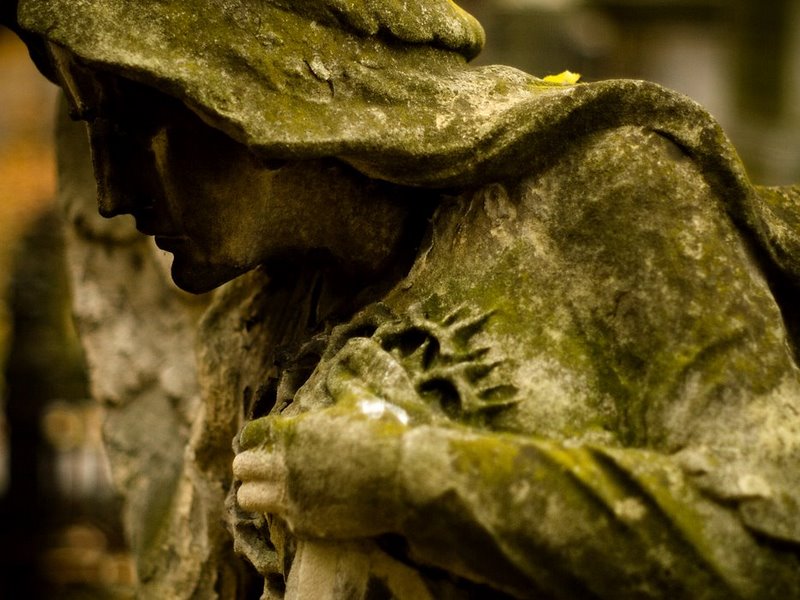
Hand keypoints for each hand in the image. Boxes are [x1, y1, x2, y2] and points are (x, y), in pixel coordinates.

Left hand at [233, 397, 410, 539]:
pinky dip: (288, 514)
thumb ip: (343, 387)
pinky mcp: (303, 524)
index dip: (258, 436)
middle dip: (251, 464)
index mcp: (292, 432)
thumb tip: (344, 367)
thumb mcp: (361, 403)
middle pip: (241, 466)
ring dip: (258, 492)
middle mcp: (283, 465)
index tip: (267, 440)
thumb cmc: (383, 436)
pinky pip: (279, 520)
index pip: (252, 433)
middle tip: (267, 465)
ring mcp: (290, 497)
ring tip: (274, 490)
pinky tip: (305, 507)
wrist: (402, 480)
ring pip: (247, 497)